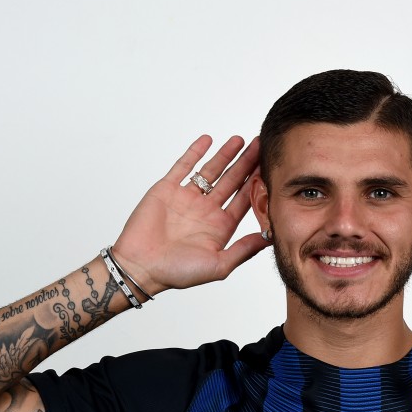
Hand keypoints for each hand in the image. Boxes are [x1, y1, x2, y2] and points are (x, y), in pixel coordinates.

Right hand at [112, 135, 268, 291]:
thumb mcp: (218, 266)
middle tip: (259, 145)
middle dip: (246, 163)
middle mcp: (205, 210)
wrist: (140, 267)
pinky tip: (208, 140)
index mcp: (220, 226)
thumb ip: (244, 250)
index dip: (256, 183)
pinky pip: (183, 166)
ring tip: (239, 139)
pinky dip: (195, 152)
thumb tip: (270, 238)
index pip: (244, 199)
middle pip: (231, 181)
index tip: (269, 167)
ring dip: (225, 155)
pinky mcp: (167, 189)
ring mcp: (186, 198)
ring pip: (210, 170)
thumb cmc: (177, 272)